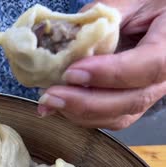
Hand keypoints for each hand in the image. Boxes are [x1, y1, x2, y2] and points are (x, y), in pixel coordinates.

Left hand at [38, 0, 165, 129]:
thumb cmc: (148, 6)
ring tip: (48, 102)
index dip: (110, 74)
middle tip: (51, 95)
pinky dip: (81, 115)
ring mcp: (150, 93)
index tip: (73, 72)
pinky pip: (110, 118)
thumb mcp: (129, 1)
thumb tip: (63, 36)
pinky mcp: (132, 101)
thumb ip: (102, 17)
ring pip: (120, 116)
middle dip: (86, 102)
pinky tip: (57, 106)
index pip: (149, 66)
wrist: (160, 19)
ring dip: (79, 113)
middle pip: (132, 100)